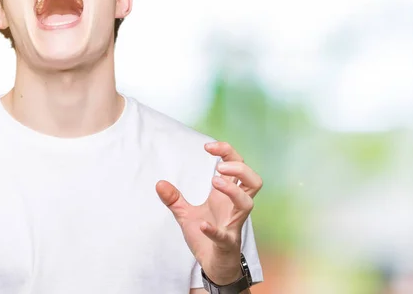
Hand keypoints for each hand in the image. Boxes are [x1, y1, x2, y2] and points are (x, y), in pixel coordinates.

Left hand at [156, 142, 261, 284]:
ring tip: (215, 182)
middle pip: (253, 180)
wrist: (212, 265)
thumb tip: (159, 183)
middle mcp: (234, 207)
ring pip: (248, 203)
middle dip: (240, 167)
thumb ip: (174, 199)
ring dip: (233, 190)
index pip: (237, 166)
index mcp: (226, 195)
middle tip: (219, 166)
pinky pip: (225, 235)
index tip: (208, 147)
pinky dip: (213, 230)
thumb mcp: (185, 215)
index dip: (228, 151)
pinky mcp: (227, 243)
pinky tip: (202, 225)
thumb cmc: (206, 236)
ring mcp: (233, 224)